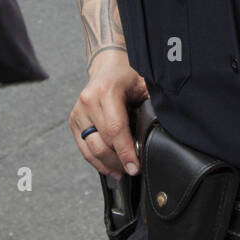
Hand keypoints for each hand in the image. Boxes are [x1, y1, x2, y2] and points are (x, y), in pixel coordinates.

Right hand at [69, 53, 148, 177]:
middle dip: (118, 161)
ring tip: (122, 172)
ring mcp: (78, 112)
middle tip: (133, 170)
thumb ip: (152, 105)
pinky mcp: (74, 121)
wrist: (108, 67)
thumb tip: (165, 128)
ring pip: (90, 149)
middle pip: (102, 142)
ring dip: (107, 165)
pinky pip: (83, 147)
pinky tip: (109, 167)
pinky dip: (96, 160)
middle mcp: (88, 101)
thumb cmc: (128, 76)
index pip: (115, 129)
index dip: (126, 152)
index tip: (135, 167)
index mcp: (107, 91)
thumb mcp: (145, 85)